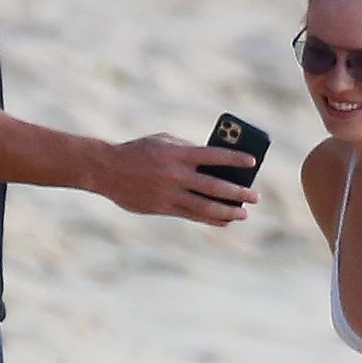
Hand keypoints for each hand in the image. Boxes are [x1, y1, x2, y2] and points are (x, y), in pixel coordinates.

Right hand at [97, 136, 258, 223]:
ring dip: (227, 211)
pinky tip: (223, 220)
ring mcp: (169, 193)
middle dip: (238, 193)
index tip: (252, 163)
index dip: (235, 160)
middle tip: (255, 197)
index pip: (214, 156)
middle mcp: (176, 174)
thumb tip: (214, 162)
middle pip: (214, 186)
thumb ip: (187, 149)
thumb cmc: (138, 151)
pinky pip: (191, 215)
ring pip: (205, 206)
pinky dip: (210, 218)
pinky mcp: (162, 208)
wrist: (107, 169)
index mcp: (178, 153)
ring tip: (243, 214)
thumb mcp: (163, 141)